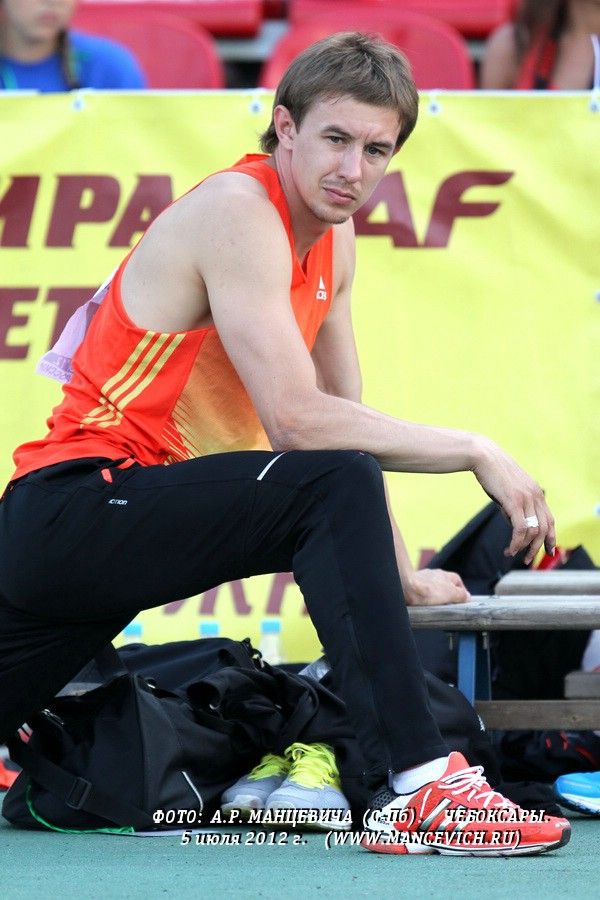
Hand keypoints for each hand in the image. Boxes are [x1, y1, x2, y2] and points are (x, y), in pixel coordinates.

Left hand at [404, 568, 469, 605]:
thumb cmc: (428, 591)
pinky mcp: (412, 584)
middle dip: (447, 594)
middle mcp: (433, 574)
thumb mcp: (451, 594)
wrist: (406, 589)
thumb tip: (467, 597)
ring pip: (433, 587)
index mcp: (445, 575)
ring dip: (435, 596)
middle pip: (445, 584)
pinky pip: (422, 591)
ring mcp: (422, 578)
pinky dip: (424, 597)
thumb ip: (461, 595)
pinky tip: (423, 604)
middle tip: (448, 605)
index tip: (461, 601)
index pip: (457, 581)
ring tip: (435, 606)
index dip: (461, 591)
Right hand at [472, 438, 555, 564]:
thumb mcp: (509, 490)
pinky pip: (521, 529)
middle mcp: (536, 495)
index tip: (548, 550)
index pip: (550, 519)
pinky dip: (516, 543)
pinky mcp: (514, 501)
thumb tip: (514, 523)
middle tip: (528, 560)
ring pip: (533, 531)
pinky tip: (508, 548)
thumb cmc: (491, 472)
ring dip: (524, 548)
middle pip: (545, 528)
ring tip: (512, 554)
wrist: (483, 456)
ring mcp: (526, 498)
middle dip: (538, 547)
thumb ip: (515, 504)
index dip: (551, 537)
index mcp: (536, 492)